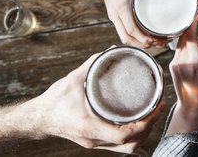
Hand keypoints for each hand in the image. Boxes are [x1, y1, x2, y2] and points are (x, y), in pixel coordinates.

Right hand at [21, 50, 162, 151]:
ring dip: (143, 134)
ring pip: (127, 148)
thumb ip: (93, 63)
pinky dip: (133, 137)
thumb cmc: (55, 100)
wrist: (39, 117)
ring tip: (152, 115)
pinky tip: (140, 123)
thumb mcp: (74, 78)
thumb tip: (112, 50)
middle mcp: (93, 139)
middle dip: (149, 128)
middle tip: (158, 108)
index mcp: (89, 126)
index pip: (124, 135)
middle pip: (130, 145)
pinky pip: (120, 146)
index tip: (154, 108)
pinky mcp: (95, 142)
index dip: (144, 124)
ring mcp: (95, 143)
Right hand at [85, 0, 164, 47]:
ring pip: (124, 38)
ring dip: (138, 43)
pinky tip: (144, 36)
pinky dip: (133, 37)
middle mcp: (116, 14)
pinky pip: (122, 31)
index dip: (143, 39)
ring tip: (154, 42)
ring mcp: (114, 16)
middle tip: (160, 43)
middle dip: (144, 44)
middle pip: (127, 38)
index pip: (131, 30)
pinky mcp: (114, 16)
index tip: (155, 40)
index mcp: (122, 6)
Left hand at [166, 17, 197, 133]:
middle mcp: (183, 61)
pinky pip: (178, 48)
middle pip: (184, 34)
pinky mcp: (172, 65)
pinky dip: (185, 41)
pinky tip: (193, 39)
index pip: (191, 34)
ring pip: (180, 40)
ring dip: (188, 32)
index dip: (194, 21)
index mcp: (196, 62)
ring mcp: (175, 63)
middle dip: (192, 23)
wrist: (192, 109)